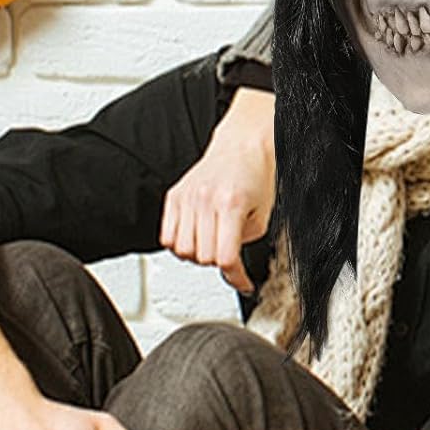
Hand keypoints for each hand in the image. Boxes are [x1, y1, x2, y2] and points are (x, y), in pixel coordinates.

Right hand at [161, 86, 275, 292]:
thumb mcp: (262, 216)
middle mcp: (205, 200)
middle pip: (202, 257)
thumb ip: (244, 242)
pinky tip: (194, 238)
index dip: (236, 277)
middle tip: (229, 255)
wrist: (243, 146)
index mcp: (230, 204)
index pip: (225, 258)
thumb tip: (229, 266)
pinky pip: (166, 236)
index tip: (243, 283)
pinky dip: (179, 244)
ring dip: (197, 255)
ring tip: (211, 244)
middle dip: (218, 262)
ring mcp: (187, 197)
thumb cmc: (257, 176)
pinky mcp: (174, 196)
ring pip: (181, 250)